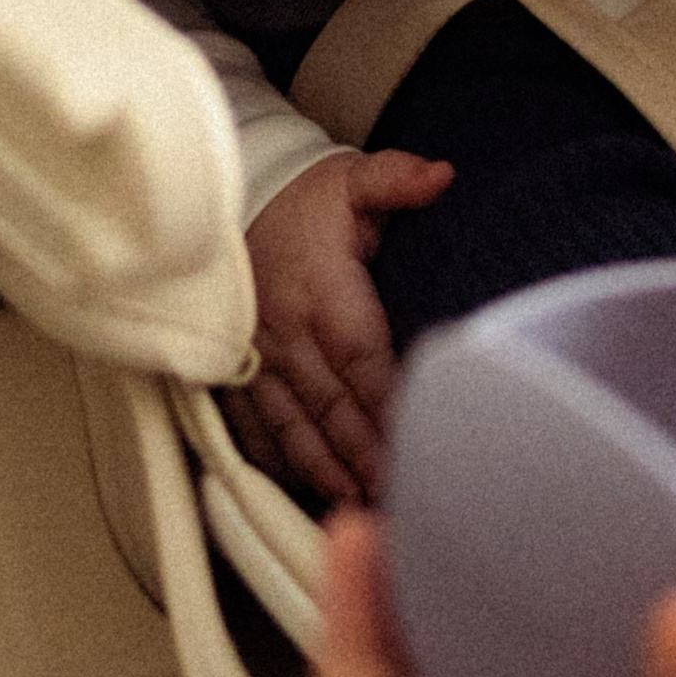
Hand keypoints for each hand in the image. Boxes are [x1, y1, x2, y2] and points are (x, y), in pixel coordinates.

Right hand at [227, 149, 450, 506]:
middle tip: (393, 493)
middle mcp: (283, 328)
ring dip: (321, 467)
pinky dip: (274, 458)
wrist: (234, 199)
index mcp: (320, 287)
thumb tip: (442, 175)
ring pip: (289, 423)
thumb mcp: (351, 178)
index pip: (360, 354)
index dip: (385, 399)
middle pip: (329, 402)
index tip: (415, 435)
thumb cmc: (303, 199)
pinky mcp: (234, 366)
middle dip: (361, 452)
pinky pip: (249, 422)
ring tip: (354, 501)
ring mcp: (254, 353)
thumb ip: (396, 177)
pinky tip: (299, 485)